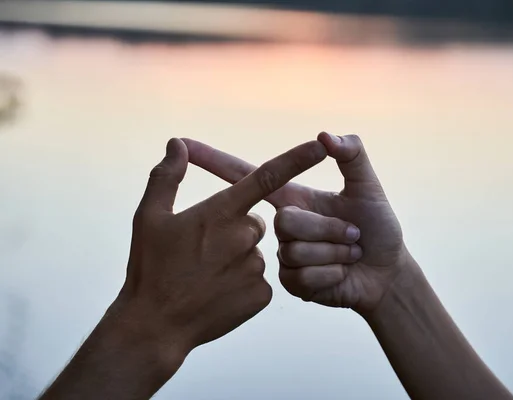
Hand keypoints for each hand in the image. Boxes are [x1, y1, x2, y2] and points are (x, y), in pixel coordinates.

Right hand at [118, 137, 326, 364]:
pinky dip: (243, 282)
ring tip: (207, 275)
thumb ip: (167, 176)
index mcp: (221, 212)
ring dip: (238, 257)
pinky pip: (260, 278)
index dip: (297, 159)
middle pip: (256, 221)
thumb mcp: (150, 217)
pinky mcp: (262, 295)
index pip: (267, 177)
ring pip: (256, 251)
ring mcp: (255, 268)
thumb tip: (177, 145)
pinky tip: (219, 293)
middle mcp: (244, 237)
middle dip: (236, 229)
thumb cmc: (149, 268)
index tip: (322, 145)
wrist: (155, 327)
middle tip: (205, 248)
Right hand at [185, 133, 412, 316]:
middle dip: (329, 228)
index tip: (186, 144)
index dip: (216, 160)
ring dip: (335, 253)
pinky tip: (340, 276)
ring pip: (295, 251)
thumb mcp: (368, 186)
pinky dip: (332, 275)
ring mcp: (284, 257)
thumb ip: (352, 153)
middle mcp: (282, 226)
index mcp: (291, 199)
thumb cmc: (378, 228)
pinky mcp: (290, 285)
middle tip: (354, 234)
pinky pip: (302, 278)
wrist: (386, 276)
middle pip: (285, 220)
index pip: (248, 176)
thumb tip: (324, 135)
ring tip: (349, 254)